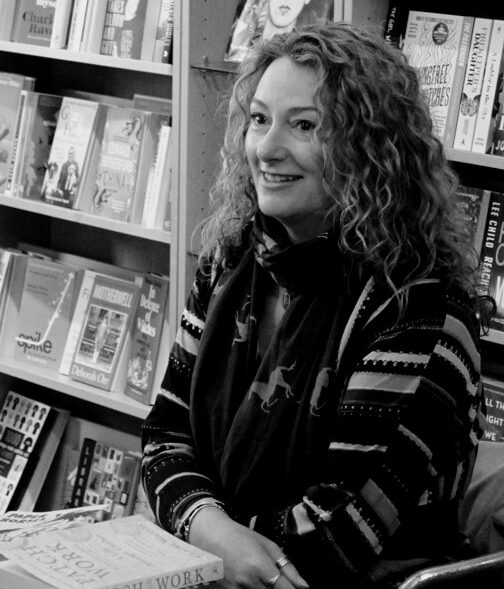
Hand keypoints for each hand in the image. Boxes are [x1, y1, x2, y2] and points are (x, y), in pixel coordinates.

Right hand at [189, 507, 308, 588]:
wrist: (211, 537)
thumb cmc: (241, 537)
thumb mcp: (268, 546)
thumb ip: (288, 567)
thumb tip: (304, 586)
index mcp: (260, 567)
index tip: (297, 588)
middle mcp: (248, 582)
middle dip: (279, 588)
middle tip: (275, 579)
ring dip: (266, 588)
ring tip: (263, 578)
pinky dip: (254, 588)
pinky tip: (254, 581)